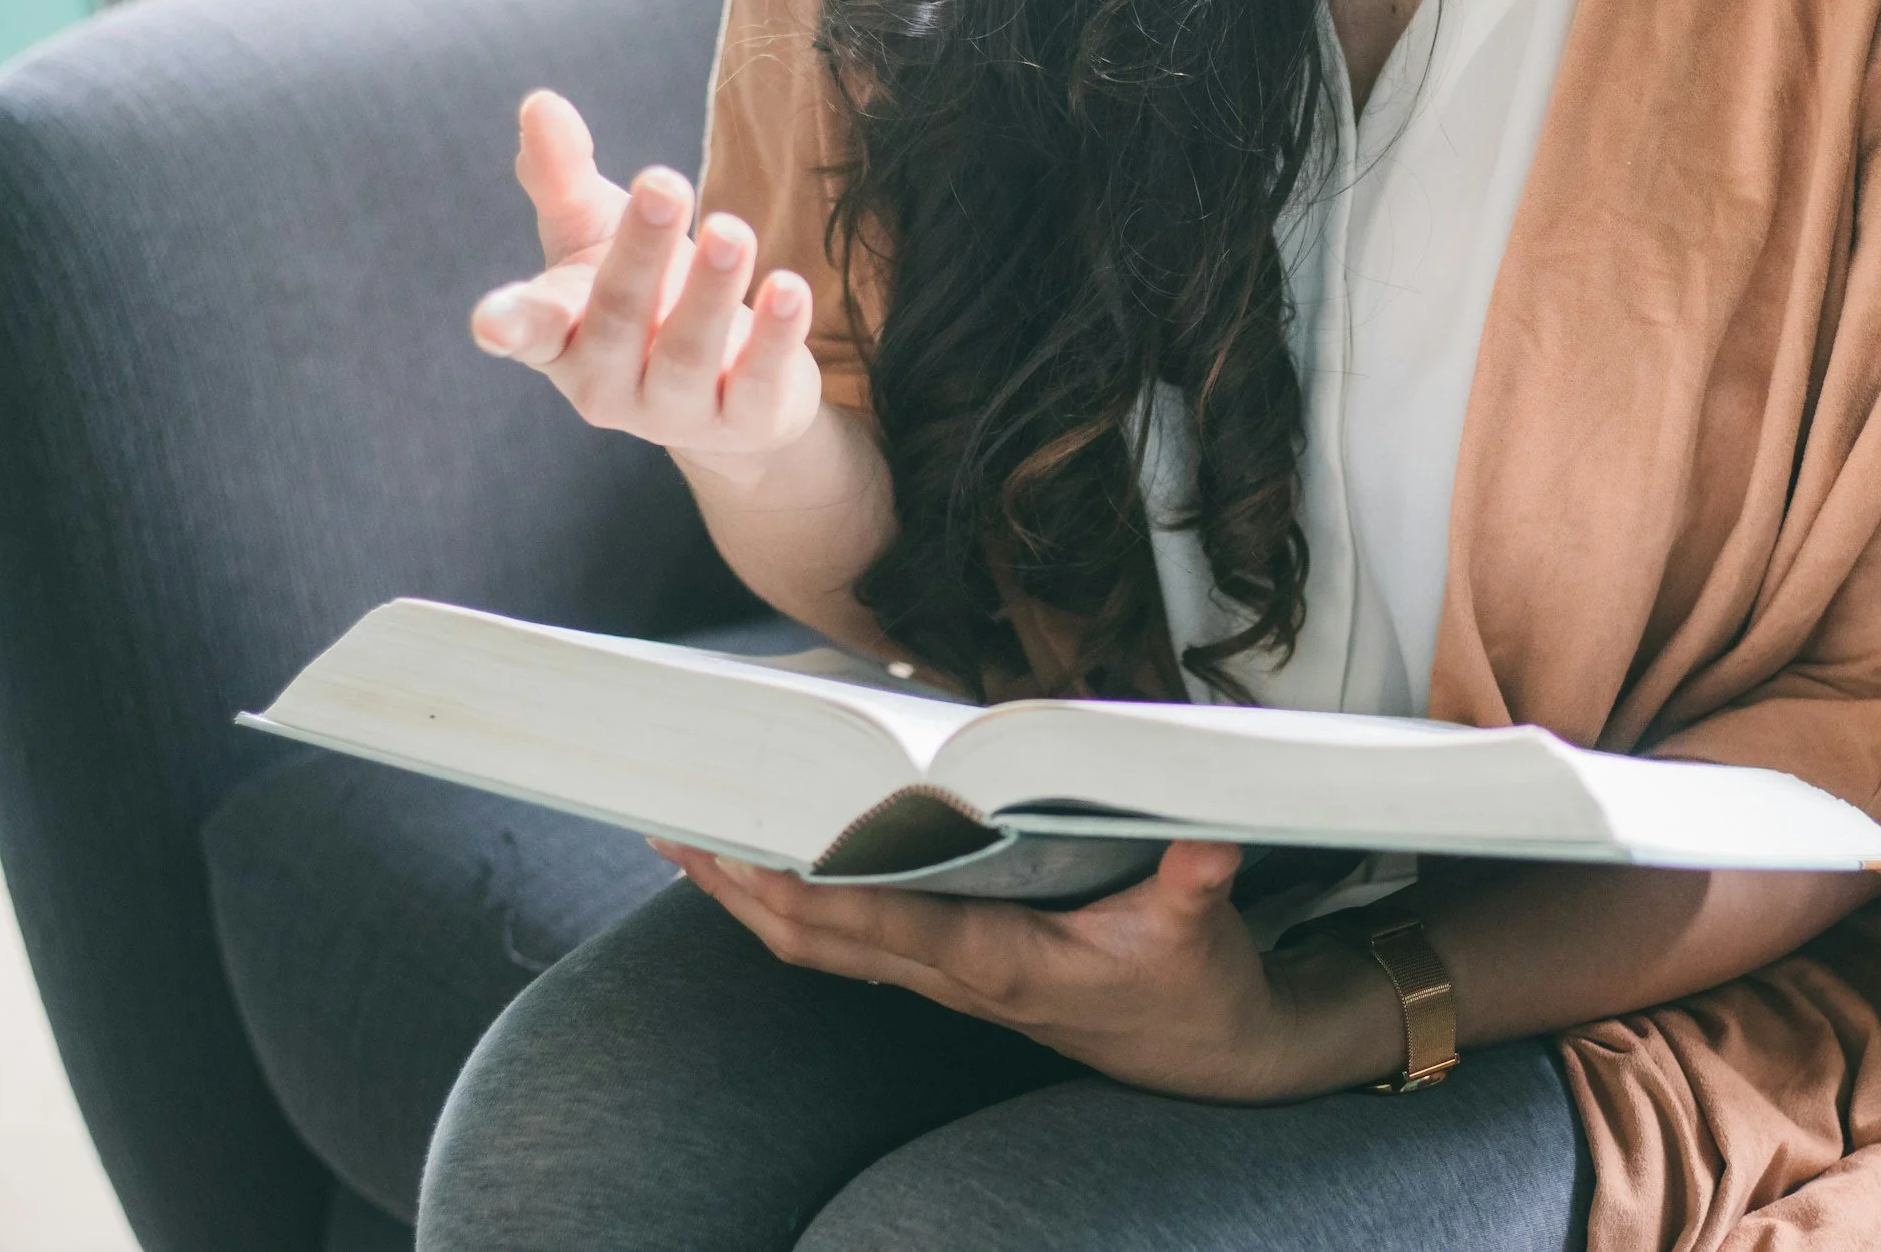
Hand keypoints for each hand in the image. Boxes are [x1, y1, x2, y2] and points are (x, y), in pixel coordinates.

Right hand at [468, 90, 822, 461]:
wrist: (726, 383)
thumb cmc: (642, 294)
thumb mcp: (594, 233)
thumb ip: (561, 175)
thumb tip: (540, 103)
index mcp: (559, 336)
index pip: (530, 329)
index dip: (511, 324)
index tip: (492, 321)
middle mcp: (607, 383)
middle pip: (619, 317)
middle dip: (641, 252)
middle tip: (665, 184)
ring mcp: (674, 411)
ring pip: (689, 352)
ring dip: (711, 289)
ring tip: (731, 229)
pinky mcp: (744, 421)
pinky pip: (757, 381)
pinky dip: (775, 336)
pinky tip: (790, 287)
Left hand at [649, 839, 1404, 1102]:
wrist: (1206, 1054)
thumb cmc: (1194, 988)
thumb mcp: (1200, 931)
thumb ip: (1196, 883)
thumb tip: (1207, 841)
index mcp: (1000, 961)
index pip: (884, 924)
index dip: (809, 891)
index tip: (746, 849)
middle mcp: (955, 975)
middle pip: (819, 938)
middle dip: (741, 888)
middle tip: (673, 826)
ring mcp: (946, 979)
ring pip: (822, 945)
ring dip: (749, 899)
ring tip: (687, 840)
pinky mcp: (952, 971)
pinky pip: (850, 940)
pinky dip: (794, 905)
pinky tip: (767, 868)